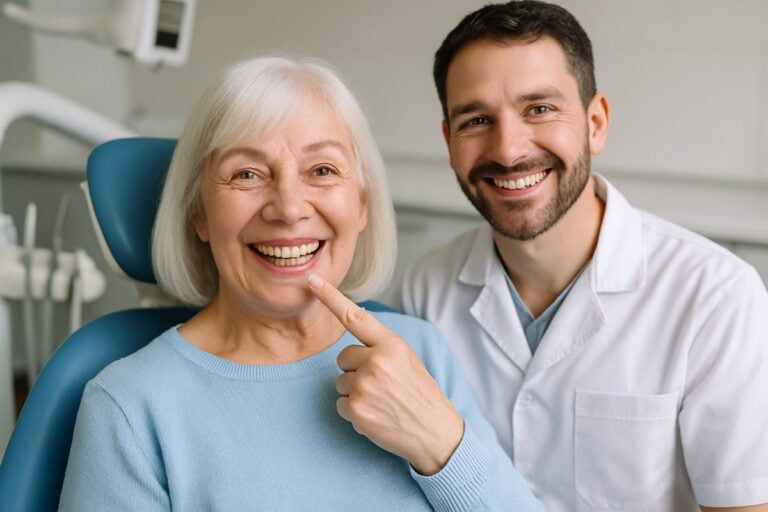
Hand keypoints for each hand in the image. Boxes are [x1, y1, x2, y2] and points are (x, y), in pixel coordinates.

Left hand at [307, 273, 463, 474]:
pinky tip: (376, 415)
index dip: (330, 296)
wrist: (436, 432)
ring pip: (341, 382)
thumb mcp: (408, 359)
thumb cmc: (421, 393)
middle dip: (355, 370)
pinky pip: (340, 404)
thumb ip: (381, 347)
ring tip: (382, 401)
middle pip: (343, 358)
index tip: (311, 280)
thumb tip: (352, 345)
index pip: (354, 316)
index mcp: (391, 345)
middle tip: (382, 384)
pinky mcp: (356, 409)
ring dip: (355, 392)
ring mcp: (364, 386)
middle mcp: (376, 361)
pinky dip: (354, 412)